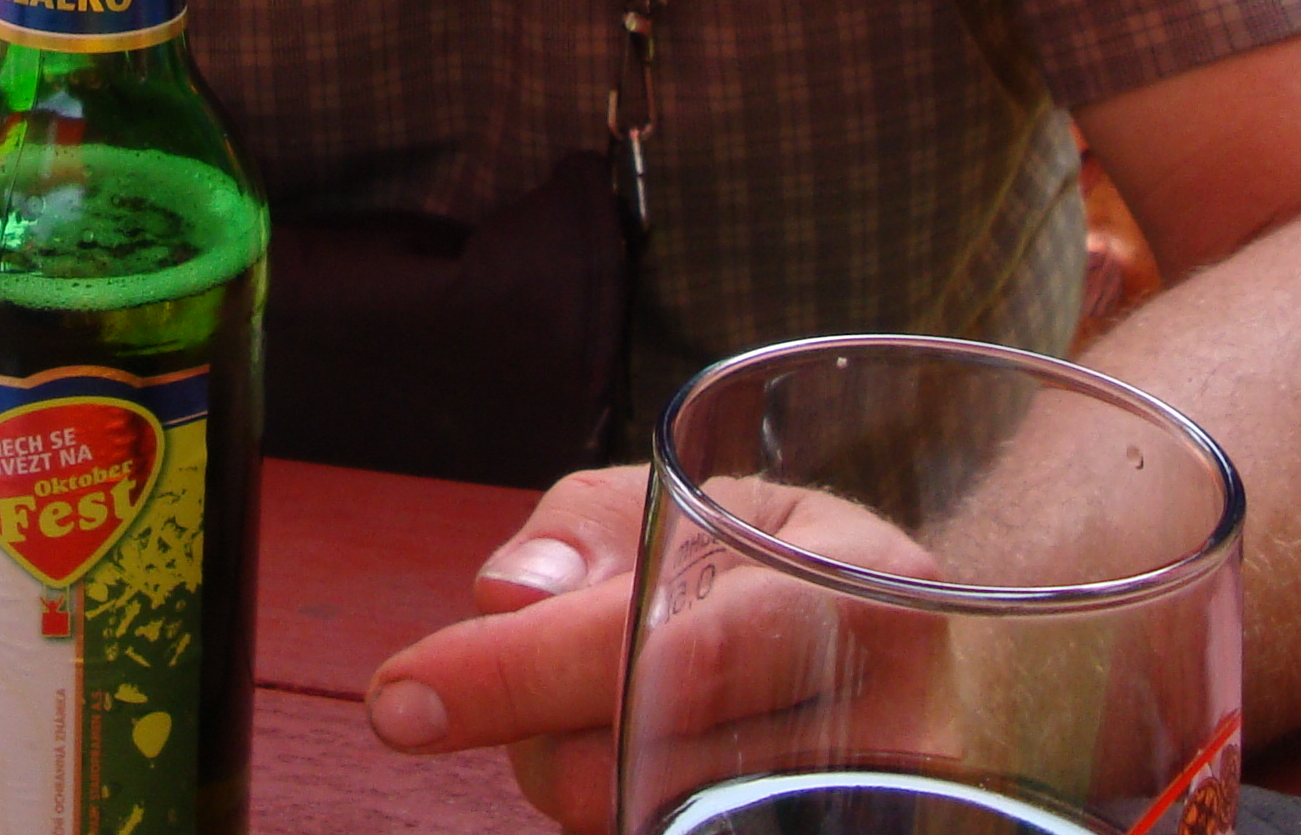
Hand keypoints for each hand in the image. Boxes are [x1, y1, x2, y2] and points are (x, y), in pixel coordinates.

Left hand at [366, 466, 944, 834]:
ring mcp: (877, 820)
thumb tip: (505, 596)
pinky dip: (614, 809)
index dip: (522, 675)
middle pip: (630, 770)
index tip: (398, 701)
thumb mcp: (682, 499)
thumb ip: (585, 535)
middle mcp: (894, 721)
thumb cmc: (767, 557)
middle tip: (532, 671)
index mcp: (863, 586)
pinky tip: (645, 764)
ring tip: (616, 706)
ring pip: (629, 828)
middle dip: (535, 722)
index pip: (667, 653)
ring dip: (569, 771)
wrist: (903, 647)